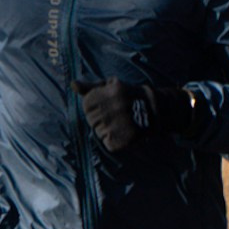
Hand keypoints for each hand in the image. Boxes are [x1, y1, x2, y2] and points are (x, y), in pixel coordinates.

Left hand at [76, 79, 192, 151]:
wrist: (156, 112)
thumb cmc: (129, 97)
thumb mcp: (112, 86)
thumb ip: (91, 87)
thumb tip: (73, 85)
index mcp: (112, 92)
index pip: (87, 105)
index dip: (94, 107)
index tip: (106, 106)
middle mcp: (117, 107)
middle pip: (92, 119)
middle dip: (100, 119)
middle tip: (115, 116)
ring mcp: (122, 123)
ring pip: (99, 132)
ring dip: (106, 130)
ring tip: (120, 124)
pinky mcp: (126, 139)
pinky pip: (108, 144)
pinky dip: (113, 142)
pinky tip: (123, 134)